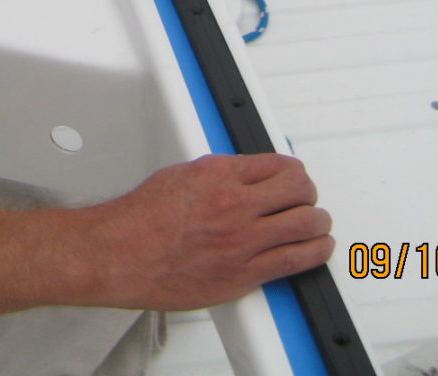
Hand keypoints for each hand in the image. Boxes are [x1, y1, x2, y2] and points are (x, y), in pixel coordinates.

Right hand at [77, 153, 334, 311]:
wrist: (119, 255)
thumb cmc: (139, 219)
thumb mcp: (179, 175)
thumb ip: (216, 175)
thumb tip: (239, 176)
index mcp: (219, 174)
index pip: (278, 164)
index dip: (291, 171)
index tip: (291, 177)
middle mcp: (234, 204)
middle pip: (300, 190)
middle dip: (307, 193)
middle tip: (305, 198)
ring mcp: (242, 240)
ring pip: (307, 224)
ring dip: (317, 222)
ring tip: (315, 222)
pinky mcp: (244, 273)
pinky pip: (296, 260)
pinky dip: (315, 252)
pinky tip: (316, 249)